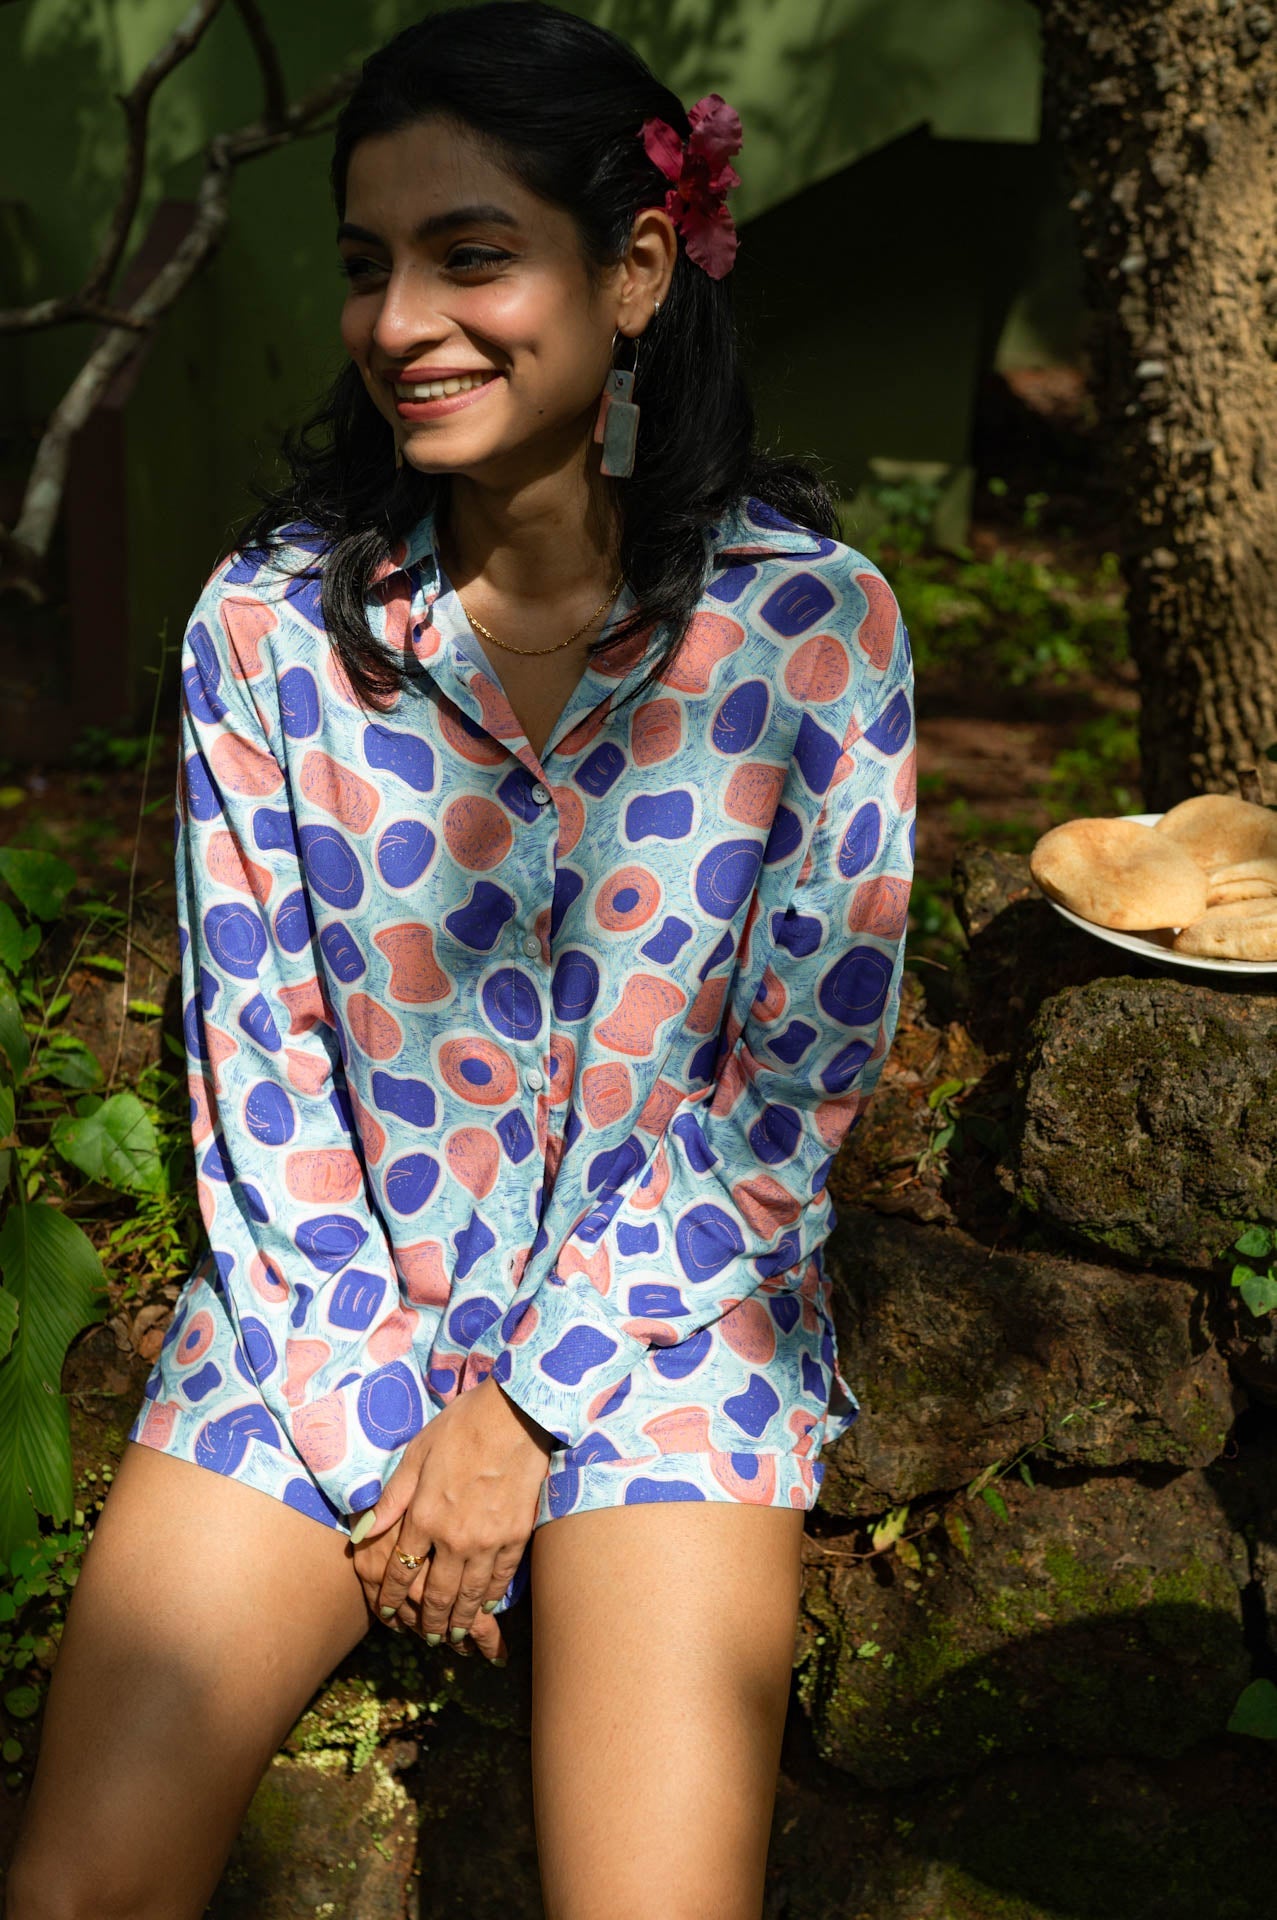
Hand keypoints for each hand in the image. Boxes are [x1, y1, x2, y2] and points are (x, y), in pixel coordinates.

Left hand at [350, 1375, 552, 1651]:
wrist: (515, 1415)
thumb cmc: (461, 1427)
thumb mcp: (416, 1455)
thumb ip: (392, 1499)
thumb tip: (362, 1532)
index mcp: (424, 1517)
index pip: (401, 1571)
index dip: (390, 1597)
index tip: (385, 1615)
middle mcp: (454, 1538)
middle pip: (437, 1595)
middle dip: (427, 1622)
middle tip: (424, 1638)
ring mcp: (489, 1541)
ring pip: (471, 1596)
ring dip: (459, 1621)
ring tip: (454, 1637)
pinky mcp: (517, 1536)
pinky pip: (501, 1579)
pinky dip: (492, 1598)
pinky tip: (487, 1607)